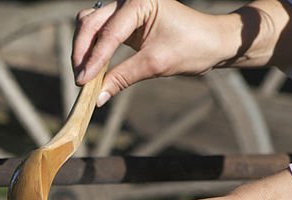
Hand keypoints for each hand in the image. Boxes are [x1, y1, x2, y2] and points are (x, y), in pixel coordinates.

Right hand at [74, 0, 291, 103]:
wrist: (212, 41)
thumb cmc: (192, 47)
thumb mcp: (155, 65)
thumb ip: (122, 78)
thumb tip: (97, 98)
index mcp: (141, 1)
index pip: (109, 32)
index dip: (94, 60)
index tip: (82, 83)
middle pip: (90, 23)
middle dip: (82, 52)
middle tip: (80, 81)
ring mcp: (124, 7)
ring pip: (89, 24)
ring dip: (83, 49)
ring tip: (84, 76)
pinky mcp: (123, 19)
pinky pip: (97, 31)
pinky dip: (91, 48)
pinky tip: (92, 68)